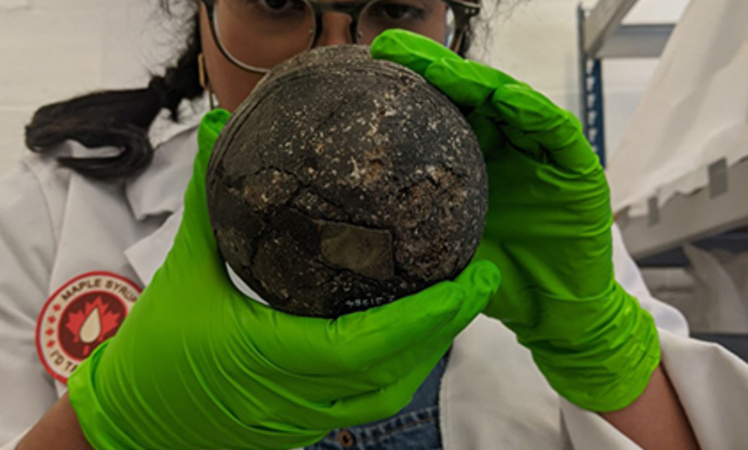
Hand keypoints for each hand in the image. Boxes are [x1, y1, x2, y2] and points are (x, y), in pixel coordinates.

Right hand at [67, 109, 500, 448]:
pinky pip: (369, 402)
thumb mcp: (182, 270)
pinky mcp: (304, 426)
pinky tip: (410, 334)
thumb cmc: (153, 356)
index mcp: (275, 357)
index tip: (471, 277)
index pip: (371, 343)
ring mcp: (307, 419)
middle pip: (398, 372)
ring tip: (456, 302)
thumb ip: (206, 200)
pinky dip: (400, 367)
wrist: (134, 427)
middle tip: (481, 278)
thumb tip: (215, 131)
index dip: (429, 315)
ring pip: (390, 393)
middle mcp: (302, 397)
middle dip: (447, 327)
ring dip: (429, 349)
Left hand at [372, 30, 660, 411]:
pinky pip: (557, 134)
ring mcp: (541, 158)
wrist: (551, 313)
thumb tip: (345, 233)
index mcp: (475, 163)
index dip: (410, 90)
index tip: (368, 71)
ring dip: (480, 82)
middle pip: (472, 99)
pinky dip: (535, 114)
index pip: (441, 115)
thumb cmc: (500, 280)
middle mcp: (507, 150)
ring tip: (443, 67)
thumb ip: (412, 232)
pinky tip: (506, 99)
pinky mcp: (577, 172)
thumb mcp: (444, 252)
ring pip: (512, 105)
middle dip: (436, 71)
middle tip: (394, 51)